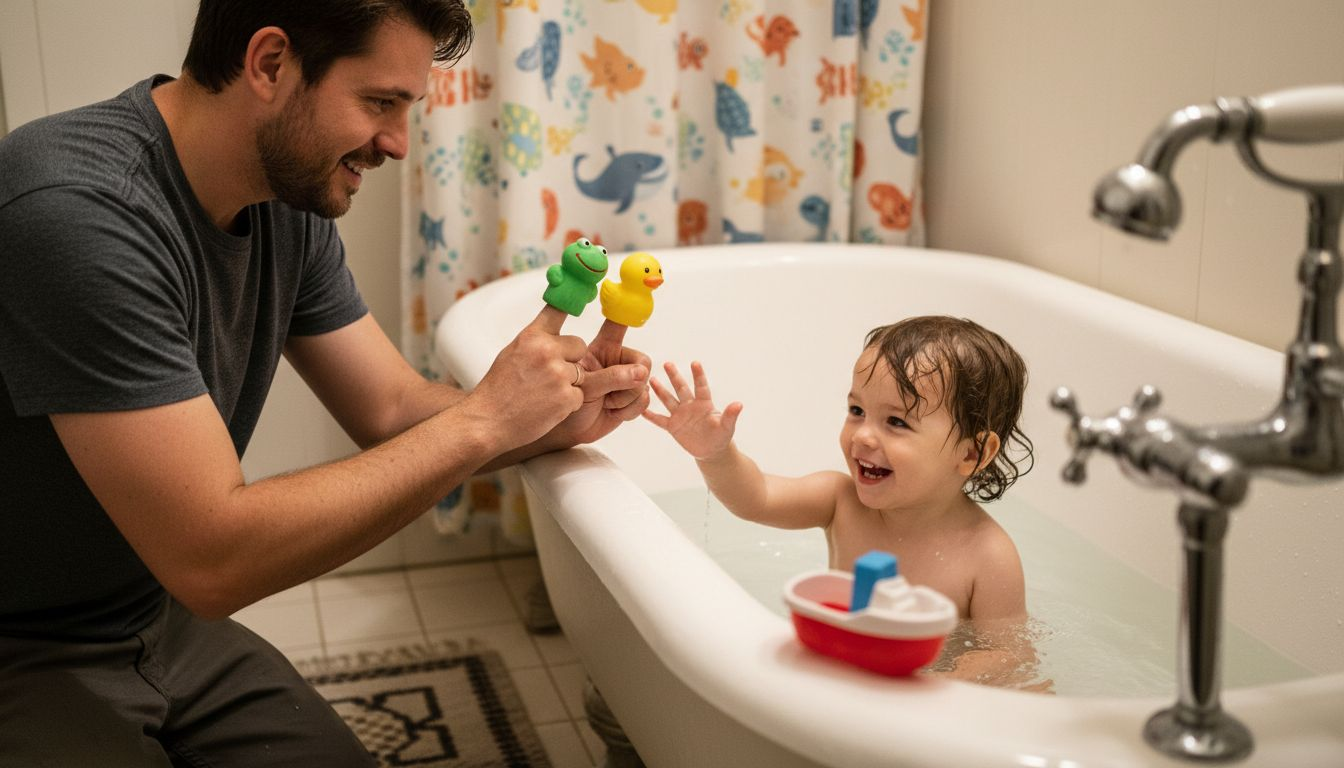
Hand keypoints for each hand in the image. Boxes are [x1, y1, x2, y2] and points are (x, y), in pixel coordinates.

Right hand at [465, 305, 586, 451]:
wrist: (487, 421)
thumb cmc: (497, 390)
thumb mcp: (511, 354)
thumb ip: (534, 343)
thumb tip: (551, 336)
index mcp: (531, 337)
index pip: (558, 310)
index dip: (572, 299)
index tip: (588, 284)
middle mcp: (546, 350)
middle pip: (579, 345)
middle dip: (571, 360)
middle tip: (549, 376)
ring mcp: (558, 374)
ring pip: (580, 372)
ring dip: (568, 384)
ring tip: (543, 394)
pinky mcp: (567, 396)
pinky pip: (579, 395)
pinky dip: (567, 404)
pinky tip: (546, 408)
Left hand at [549, 319, 650, 445]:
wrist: (566, 429)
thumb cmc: (564, 401)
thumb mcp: (582, 385)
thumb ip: (611, 376)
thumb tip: (642, 372)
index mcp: (602, 348)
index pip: (617, 324)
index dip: (627, 310)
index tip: (638, 288)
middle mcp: (617, 361)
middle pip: (643, 360)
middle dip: (629, 379)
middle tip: (608, 392)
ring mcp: (625, 381)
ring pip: (644, 383)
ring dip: (624, 398)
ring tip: (604, 403)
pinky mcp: (632, 400)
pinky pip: (644, 400)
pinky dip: (629, 410)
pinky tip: (613, 412)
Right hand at [643, 361, 742, 459]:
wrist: (711, 450)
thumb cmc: (721, 436)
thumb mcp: (727, 427)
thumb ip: (730, 415)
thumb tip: (739, 404)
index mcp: (705, 404)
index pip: (701, 386)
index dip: (698, 375)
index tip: (695, 362)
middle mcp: (691, 406)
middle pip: (681, 389)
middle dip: (674, 377)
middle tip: (667, 363)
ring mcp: (680, 415)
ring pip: (668, 400)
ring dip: (660, 391)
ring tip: (651, 379)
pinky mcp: (673, 427)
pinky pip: (660, 420)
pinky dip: (651, 416)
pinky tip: (641, 408)